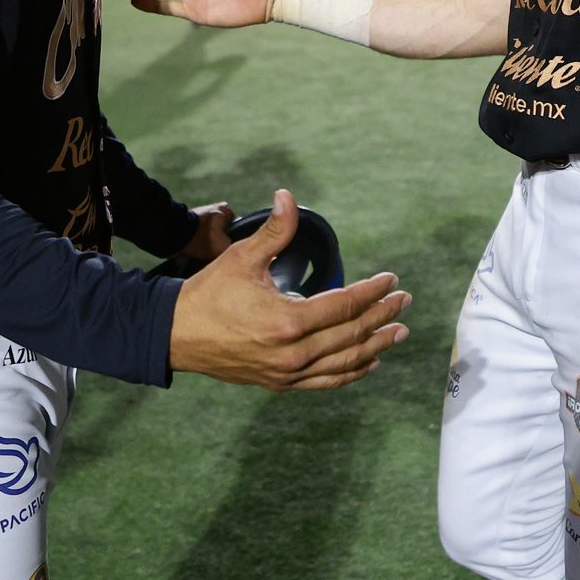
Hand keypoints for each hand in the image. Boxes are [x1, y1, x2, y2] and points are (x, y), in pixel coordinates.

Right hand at [168, 189, 409, 390]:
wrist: (174, 335)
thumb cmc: (208, 294)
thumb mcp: (242, 257)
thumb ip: (275, 231)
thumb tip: (289, 196)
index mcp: (288, 321)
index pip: (345, 304)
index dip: (372, 291)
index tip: (391, 280)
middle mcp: (293, 353)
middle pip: (352, 334)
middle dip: (382, 316)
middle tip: (404, 301)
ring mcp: (288, 373)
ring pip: (345, 363)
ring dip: (376, 346)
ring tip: (398, 332)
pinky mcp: (280, 383)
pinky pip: (326, 382)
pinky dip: (351, 373)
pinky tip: (369, 363)